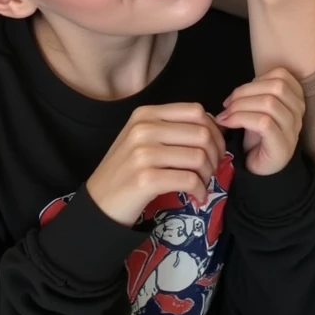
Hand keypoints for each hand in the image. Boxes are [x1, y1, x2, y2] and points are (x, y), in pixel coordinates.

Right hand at [86, 103, 225, 226]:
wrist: (99, 202)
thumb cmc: (126, 169)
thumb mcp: (143, 138)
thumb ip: (172, 127)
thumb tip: (214, 126)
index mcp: (146, 113)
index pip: (196, 111)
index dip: (214, 130)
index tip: (215, 148)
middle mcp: (144, 128)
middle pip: (202, 134)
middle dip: (215, 155)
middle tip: (211, 170)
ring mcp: (143, 153)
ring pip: (198, 157)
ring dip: (208, 175)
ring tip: (202, 184)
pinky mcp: (145, 179)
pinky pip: (189, 180)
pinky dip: (200, 190)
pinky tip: (197, 197)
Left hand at [216, 68, 304, 175]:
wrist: (263, 170)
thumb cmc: (259, 137)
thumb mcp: (259, 110)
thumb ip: (255, 94)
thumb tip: (236, 92)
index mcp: (295, 99)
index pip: (281, 75)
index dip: (256, 79)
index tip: (238, 93)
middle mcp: (299, 112)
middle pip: (275, 86)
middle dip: (245, 92)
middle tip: (227, 104)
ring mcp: (293, 129)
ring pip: (269, 103)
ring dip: (240, 106)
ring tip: (225, 115)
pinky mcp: (282, 144)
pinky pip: (263, 122)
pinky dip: (241, 118)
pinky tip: (228, 123)